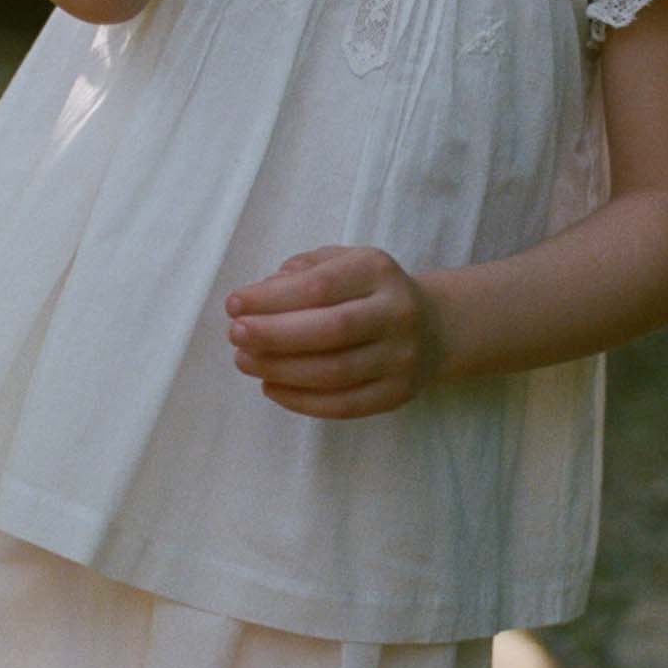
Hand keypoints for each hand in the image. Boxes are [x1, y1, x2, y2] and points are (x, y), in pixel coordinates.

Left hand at [223, 246, 447, 419]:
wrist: (433, 328)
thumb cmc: (369, 291)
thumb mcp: (343, 263)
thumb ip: (304, 269)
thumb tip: (262, 291)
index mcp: (378, 271)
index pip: (320, 286)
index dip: (272, 298)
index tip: (234, 304)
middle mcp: (396, 313)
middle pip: (330, 329)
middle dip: (274, 334)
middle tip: (235, 335)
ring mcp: (401, 358)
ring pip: (335, 372)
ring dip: (281, 369)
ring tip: (245, 361)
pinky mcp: (397, 394)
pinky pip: (344, 405)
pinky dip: (301, 400)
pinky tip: (271, 386)